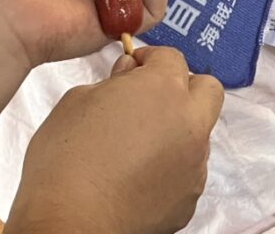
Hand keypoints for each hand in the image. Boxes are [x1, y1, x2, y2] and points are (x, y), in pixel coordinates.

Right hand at [6, 47, 223, 233]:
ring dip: (177, 128)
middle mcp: (189, 123)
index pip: (173, 57)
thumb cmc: (66, 160)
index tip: (133, 68)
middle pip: (208, 89)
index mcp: (163, 89)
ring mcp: (194, 164)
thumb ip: (114, 80)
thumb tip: (128, 74)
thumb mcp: (78, 100)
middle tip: (151, 97)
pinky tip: (139, 174)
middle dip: (183, 87)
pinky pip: (189, 170)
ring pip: (199, 133)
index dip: (151, 59)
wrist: (70, 223)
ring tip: (139, 144)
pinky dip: (171, 165)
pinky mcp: (189, 199)